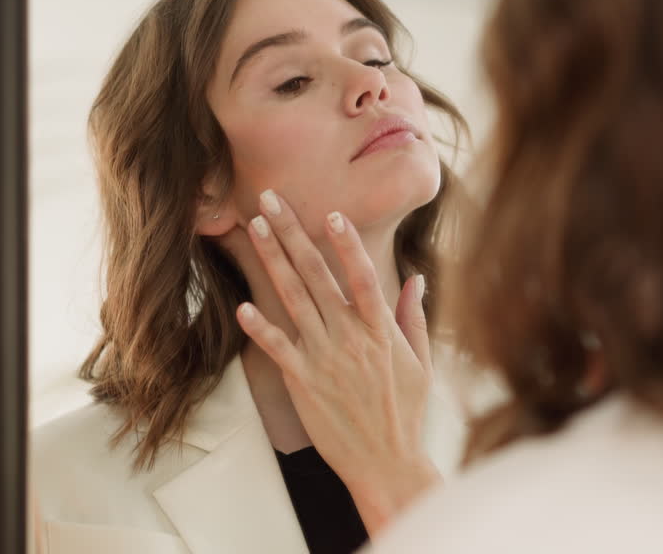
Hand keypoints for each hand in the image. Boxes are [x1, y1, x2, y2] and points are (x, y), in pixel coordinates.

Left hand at [236, 189, 440, 530]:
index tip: (331, 213)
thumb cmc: (405, 412)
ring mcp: (324, 359)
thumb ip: (412, 317)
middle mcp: (350, 339)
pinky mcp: (303, 383)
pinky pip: (277, 349)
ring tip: (256, 228)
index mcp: (380, 331)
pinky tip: (242, 305)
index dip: (346, 244)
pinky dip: (260, 327)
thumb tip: (415, 279)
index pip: (363, 277)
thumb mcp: (420, 362)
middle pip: (317, 276)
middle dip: (292, 234)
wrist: (385, 463)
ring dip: (272, 261)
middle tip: (270, 199)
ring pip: (293, 300)